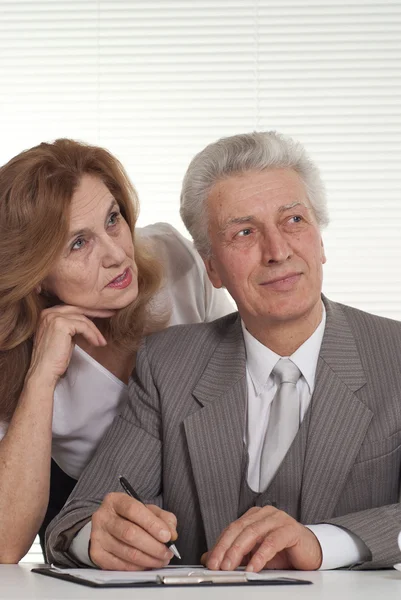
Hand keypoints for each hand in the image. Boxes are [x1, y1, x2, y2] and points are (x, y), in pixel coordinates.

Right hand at [27, 304, 114, 385]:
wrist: (43, 371)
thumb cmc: (53, 358)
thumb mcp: (63, 337)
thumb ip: (71, 327)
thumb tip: (87, 323)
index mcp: (47, 314)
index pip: (72, 308)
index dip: (88, 311)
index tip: (102, 313)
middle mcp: (49, 312)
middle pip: (78, 309)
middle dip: (96, 312)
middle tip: (110, 314)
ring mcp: (54, 317)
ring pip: (83, 319)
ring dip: (95, 331)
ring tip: (102, 341)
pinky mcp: (61, 324)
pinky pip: (83, 327)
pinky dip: (92, 335)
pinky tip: (97, 343)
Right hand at [89, 492, 177, 570]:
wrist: (108, 527)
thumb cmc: (131, 518)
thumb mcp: (148, 510)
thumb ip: (163, 518)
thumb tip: (171, 534)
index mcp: (115, 500)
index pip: (133, 510)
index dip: (152, 524)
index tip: (167, 536)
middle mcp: (103, 516)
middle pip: (130, 533)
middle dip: (153, 546)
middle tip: (167, 552)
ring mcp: (97, 535)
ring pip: (126, 552)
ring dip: (149, 559)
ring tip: (161, 560)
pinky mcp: (96, 553)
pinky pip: (120, 565)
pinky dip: (137, 567)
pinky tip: (147, 564)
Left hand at [205, 506, 321, 571]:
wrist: (311, 553)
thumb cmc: (284, 552)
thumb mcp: (254, 555)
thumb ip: (235, 555)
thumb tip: (209, 558)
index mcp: (254, 516)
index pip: (232, 528)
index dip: (219, 544)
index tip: (210, 561)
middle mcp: (265, 514)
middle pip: (239, 528)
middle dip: (225, 548)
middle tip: (217, 565)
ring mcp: (278, 519)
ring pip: (253, 532)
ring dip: (238, 551)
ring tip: (230, 566)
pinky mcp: (290, 529)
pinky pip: (272, 541)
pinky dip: (260, 555)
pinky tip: (253, 567)